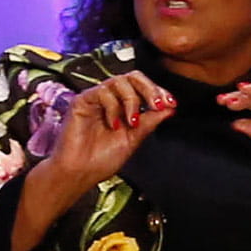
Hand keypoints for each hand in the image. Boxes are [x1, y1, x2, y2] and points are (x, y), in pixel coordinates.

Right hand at [13, 74, 176, 250]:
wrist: (80, 173)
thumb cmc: (100, 160)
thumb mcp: (134, 139)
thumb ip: (150, 122)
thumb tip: (170, 108)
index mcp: (123, 107)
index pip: (143, 88)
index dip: (158, 92)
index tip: (170, 103)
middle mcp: (110, 100)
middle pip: (133, 77)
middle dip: (149, 89)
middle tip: (158, 104)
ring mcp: (96, 99)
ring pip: (119, 81)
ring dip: (131, 100)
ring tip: (131, 121)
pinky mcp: (82, 101)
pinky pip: (102, 91)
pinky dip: (112, 107)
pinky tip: (113, 124)